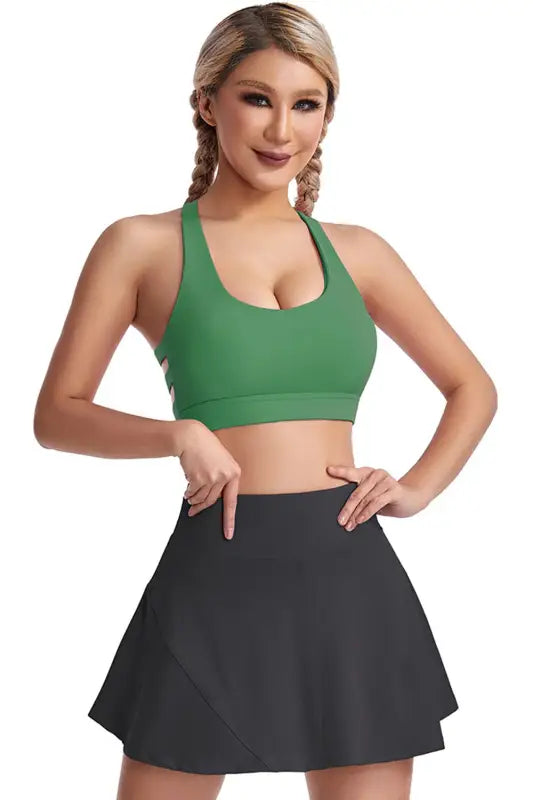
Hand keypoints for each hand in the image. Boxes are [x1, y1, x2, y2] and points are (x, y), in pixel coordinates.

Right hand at [178, 420, 240, 539]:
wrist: (191, 437)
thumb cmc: (205, 448)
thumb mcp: (221, 462)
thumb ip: (222, 479)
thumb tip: (214, 500)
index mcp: (234, 473)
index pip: (232, 502)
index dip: (229, 520)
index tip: (228, 534)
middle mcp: (225, 476)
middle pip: (212, 502)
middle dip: (200, 508)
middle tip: (193, 512)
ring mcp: (212, 478)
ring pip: (201, 499)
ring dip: (193, 499)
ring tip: (188, 494)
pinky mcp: (199, 478)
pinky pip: (192, 493)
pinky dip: (188, 492)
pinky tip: (186, 486)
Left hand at [326, 464, 428, 530]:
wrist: (412, 500)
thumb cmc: (387, 498)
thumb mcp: (371, 496)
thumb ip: (360, 497)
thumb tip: (343, 512)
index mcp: (368, 473)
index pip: (351, 472)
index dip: (340, 471)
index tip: (328, 470)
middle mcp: (376, 474)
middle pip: (357, 492)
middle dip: (347, 508)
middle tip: (340, 520)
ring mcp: (386, 480)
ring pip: (366, 499)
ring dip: (356, 514)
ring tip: (349, 525)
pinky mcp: (394, 490)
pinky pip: (377, 502)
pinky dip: (367, 512)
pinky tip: (361, 520)